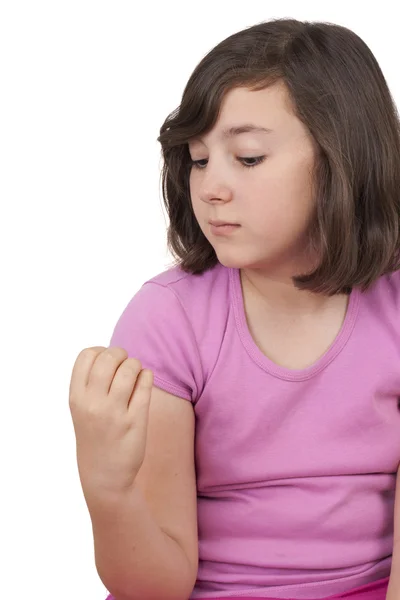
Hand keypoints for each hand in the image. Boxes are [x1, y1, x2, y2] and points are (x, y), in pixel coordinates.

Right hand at [69, 346, 152, 499]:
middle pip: (109, 357)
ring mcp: (114, 413)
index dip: (100, 351)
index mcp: (76, 397)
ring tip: (136, 374)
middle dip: (121, 354)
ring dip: (136, 365)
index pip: (87, 355)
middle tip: (125, 365)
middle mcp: (92, 403)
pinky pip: (145, 384)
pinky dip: (146, 377)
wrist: (104, 475)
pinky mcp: (135, 421)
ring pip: (129, 368)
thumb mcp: (82, 408)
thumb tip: (113, 353)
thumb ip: (91, 382)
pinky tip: (144, 381)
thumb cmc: (95, 434)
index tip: (107, 362)